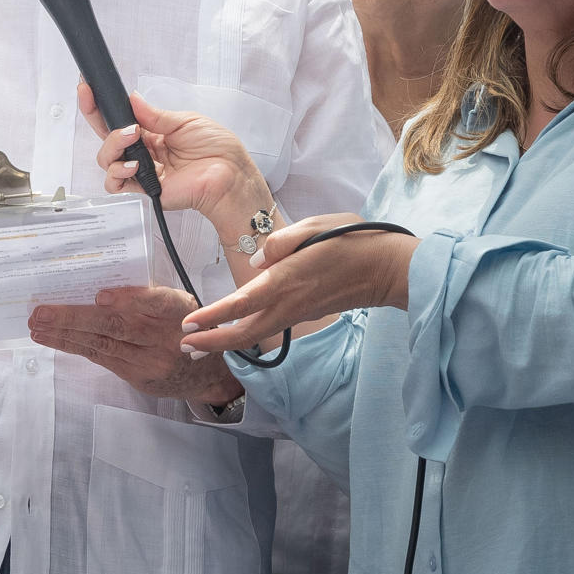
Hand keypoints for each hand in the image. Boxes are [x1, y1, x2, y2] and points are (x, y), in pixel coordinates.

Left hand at [29, 286, 241, 404]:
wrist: (208, 372)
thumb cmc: (186, 325)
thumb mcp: (178, 303)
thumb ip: (146, 296)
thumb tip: (99, 294)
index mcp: (178, 309)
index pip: (152, 302)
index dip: (124, 299)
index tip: (97, 297)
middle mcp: (165, 337)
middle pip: (116, 326)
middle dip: (74, 318)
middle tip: (41, 312)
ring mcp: (151, 361)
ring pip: (102, 345)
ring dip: (65, 335)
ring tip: (38, 326)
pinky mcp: (139, 377)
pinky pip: (102, 359)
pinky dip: (76, 347)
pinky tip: (55, 339)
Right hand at [81, 83, 272, 246]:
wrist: (230, 175)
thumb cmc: (217, 149)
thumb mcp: (185, 121)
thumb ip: (154, 115)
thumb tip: (131, 99)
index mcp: (151, 133)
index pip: (119, 119)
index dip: (101, 105)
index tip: (88, 88)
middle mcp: (142, 151)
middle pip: (105, 137)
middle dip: (94, 117)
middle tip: (94, 102)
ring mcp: (141, 171)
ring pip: (106, 159)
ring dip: (112, 143)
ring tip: (132, 134)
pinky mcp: (143, 190)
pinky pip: (116, 184)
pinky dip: (117, 171)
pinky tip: (132, 163)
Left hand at [182, 213, 416, 354]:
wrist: (389, 269)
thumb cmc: (355, 240)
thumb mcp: (317, 226)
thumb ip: (281, 241)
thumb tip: (257, 260)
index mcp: (288, 279)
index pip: (243, 302)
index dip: (214, 316)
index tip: (189, 325)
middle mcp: (290, 302)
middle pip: (245, 333)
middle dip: (213, 342)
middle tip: (184, 347)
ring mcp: (299, 312)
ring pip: (256, 334)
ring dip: (226, 341)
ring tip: (199, 344)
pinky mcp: (305, 313)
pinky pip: (269, 327)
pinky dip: (245, 332)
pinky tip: (232, 327)